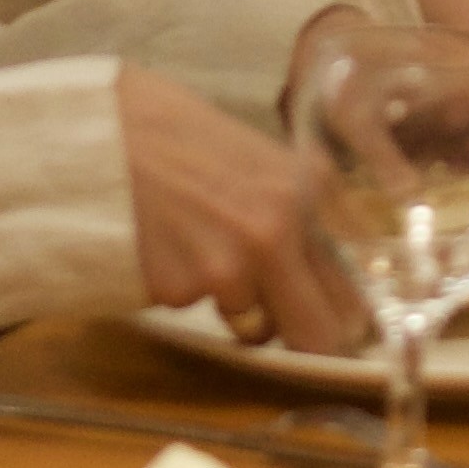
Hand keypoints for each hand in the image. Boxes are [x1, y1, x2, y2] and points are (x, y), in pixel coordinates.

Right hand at [116, 70, 367, 355]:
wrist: (115, 129)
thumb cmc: (194, 139)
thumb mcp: (271, 163)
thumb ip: (311, 218)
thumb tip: (348, 288)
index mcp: (308, 195)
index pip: (353, 293)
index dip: (349, 322)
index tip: (348, 334)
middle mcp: (275, 235)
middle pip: (315, 335)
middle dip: (306, 339)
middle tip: (292, 327)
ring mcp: (224, 267)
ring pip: (253, 326)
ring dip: (240, 306)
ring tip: (209, 248)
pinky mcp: (176, 290)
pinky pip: (199, 309)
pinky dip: (189, 290)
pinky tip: (171, 246)